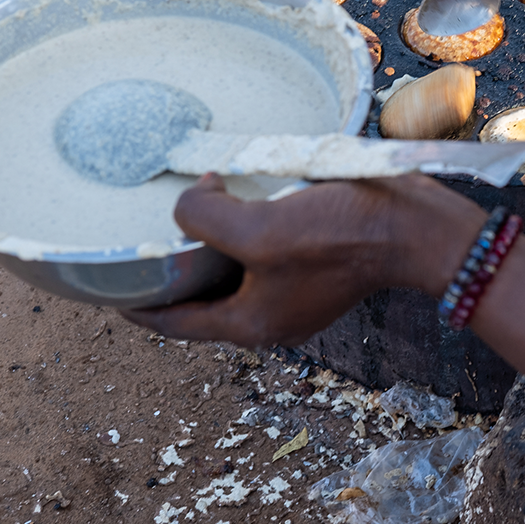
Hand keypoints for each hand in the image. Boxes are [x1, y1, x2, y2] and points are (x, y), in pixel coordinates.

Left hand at [121, 173, 485, 346]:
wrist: (416, 229)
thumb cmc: (342, 237)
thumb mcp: (260, 229)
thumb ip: (204, 218)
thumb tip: (193, 199)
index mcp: (252, 323)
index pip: (175, 324)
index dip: (136, 306)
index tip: (107, 286)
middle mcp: (273, 315)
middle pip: (205, 300)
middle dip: (174, 274)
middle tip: (144, 241)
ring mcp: (299, 293)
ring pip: (237, 276)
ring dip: (212, 249)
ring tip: (187, 216)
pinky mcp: (319, 267)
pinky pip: (267, 257)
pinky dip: (245, 235)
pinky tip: (240, 200)